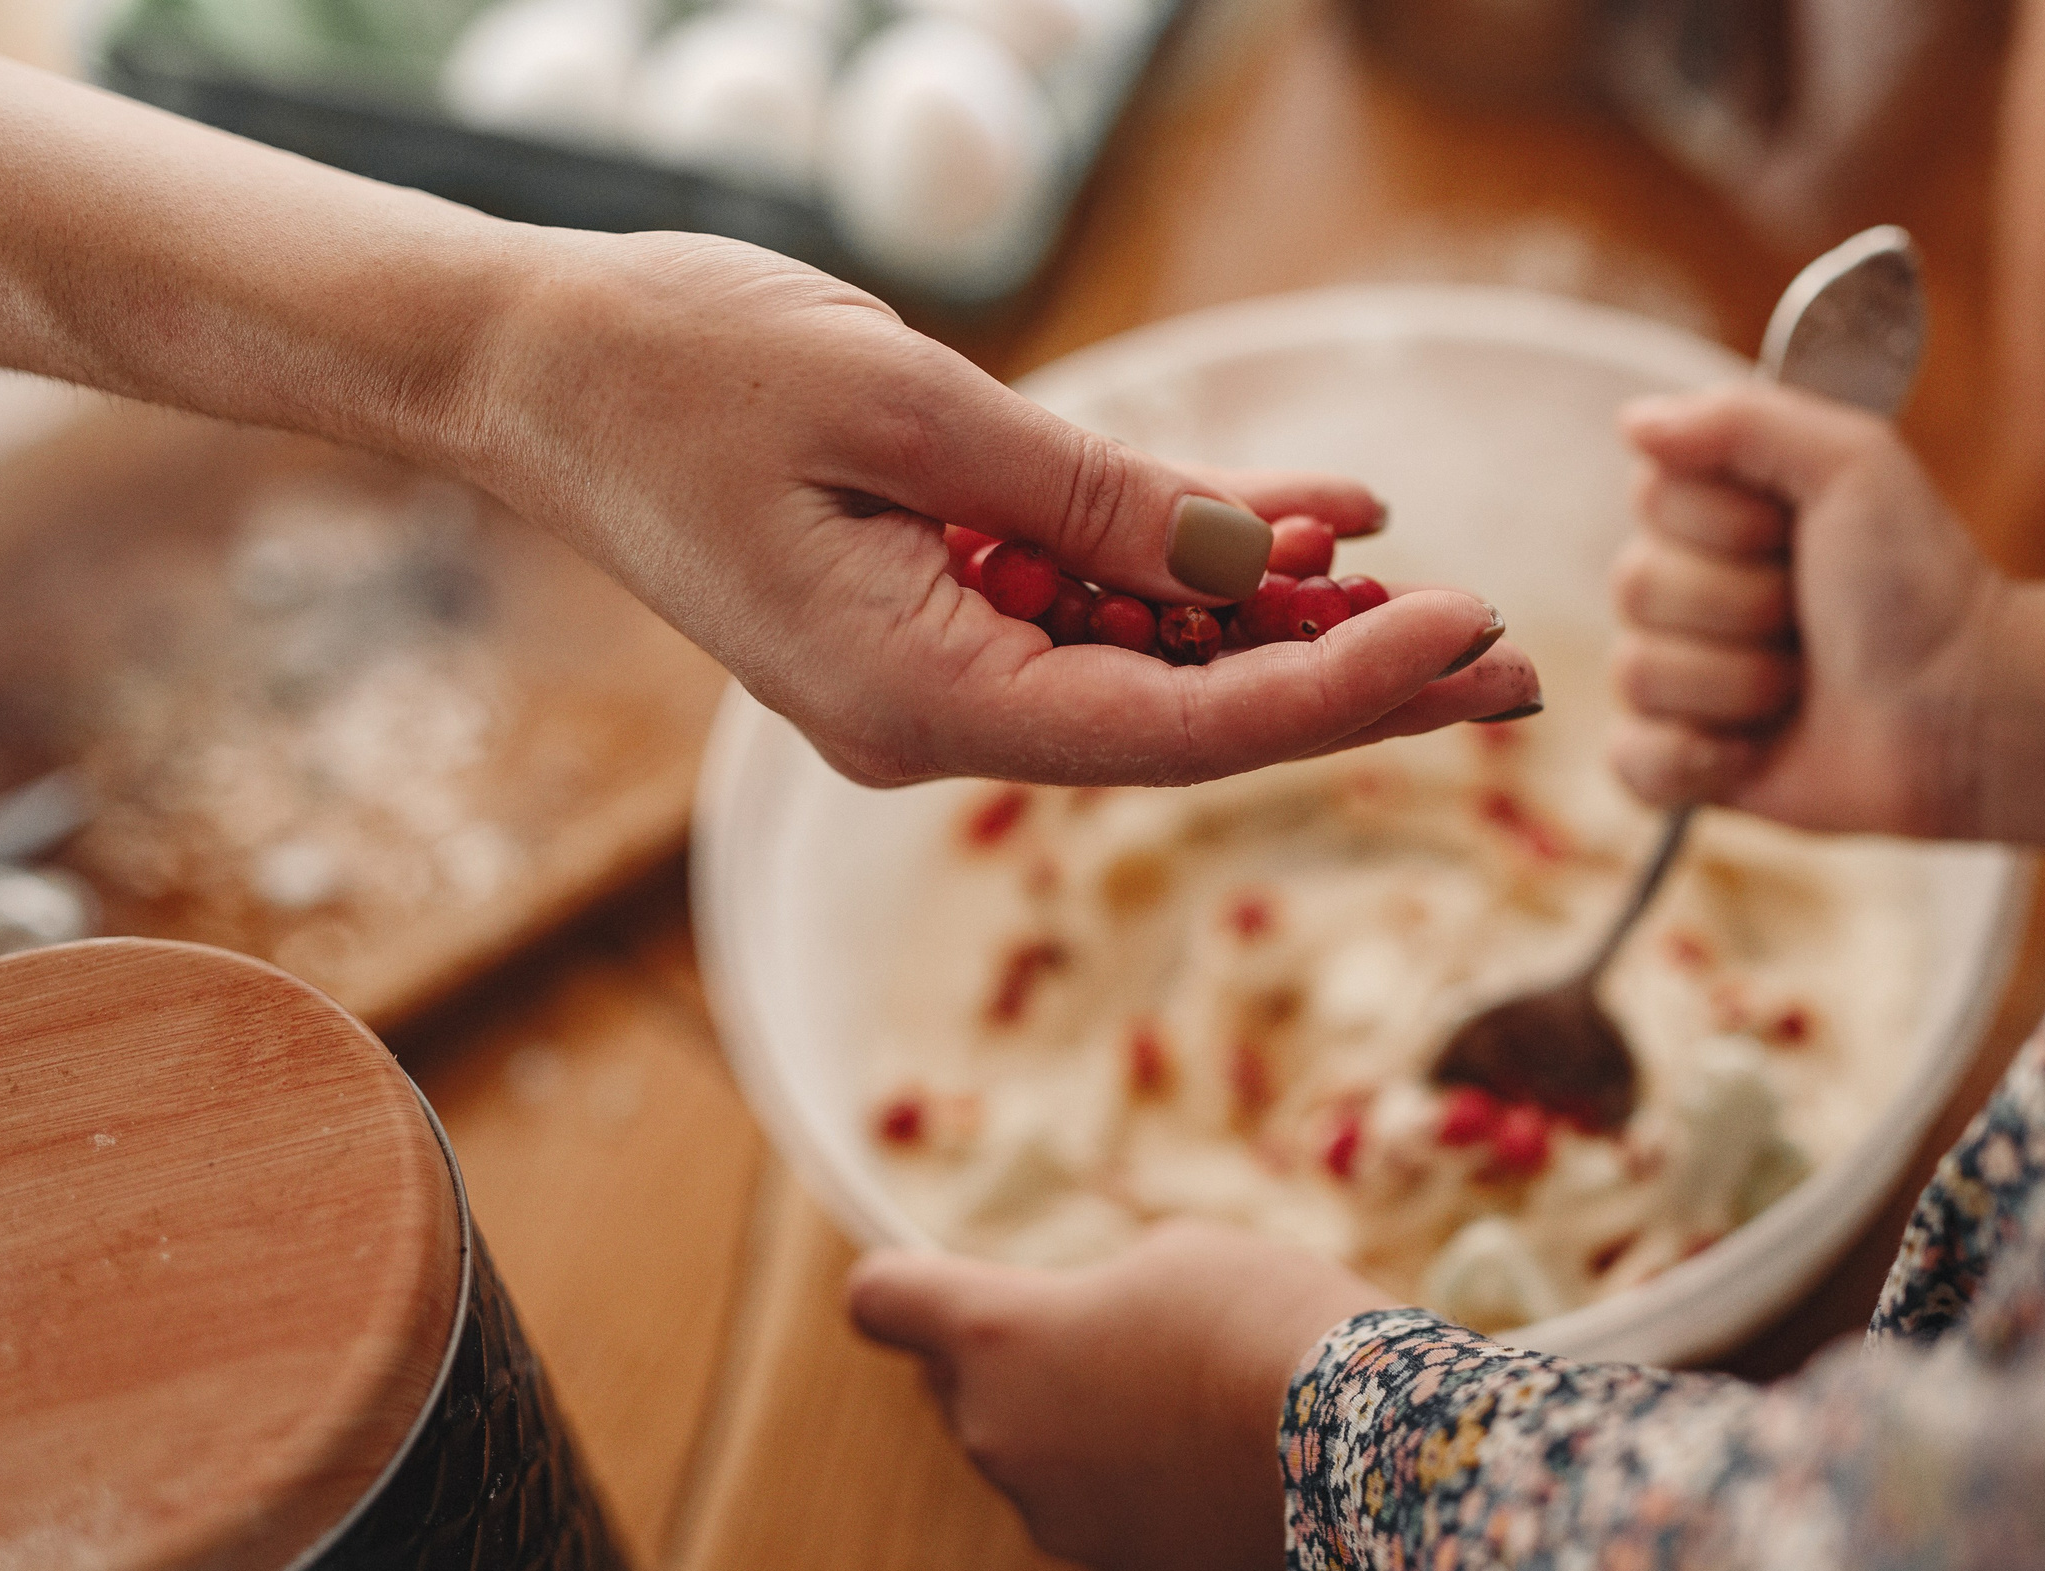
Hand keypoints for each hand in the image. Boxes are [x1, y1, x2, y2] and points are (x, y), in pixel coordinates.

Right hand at [464, 233, 1534, 788]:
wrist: (530, 367)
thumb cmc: (676, 368)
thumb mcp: (901, 406)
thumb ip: (1081, 494)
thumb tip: (1241, 558)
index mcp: (918, 698)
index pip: (1175, 729)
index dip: (1336, 692)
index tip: (1472, 641)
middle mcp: (935, 717)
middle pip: (1186, 723)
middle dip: (1350, 689)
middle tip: (1514, 667)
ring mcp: (930, 675)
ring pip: (1146, 666)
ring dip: (1281, 625)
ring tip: (1441, 598)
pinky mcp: (926, 618)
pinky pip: (1087, 607)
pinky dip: (1185, 567)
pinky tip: (1303, 526)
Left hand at [847, 1221, 1392, 1570]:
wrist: (1355, 1438)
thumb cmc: (1255, 1310)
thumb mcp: (1170, 1252)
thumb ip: (1092, 1291)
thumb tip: (1082, 1333)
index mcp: (994, 1336)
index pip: (881, 1300)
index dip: (903, 1283)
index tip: (935, 1277)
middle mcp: (997, 1431)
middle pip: (954, 1381)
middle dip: (1004, 1352)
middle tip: (1100, 1324)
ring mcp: (1051, 1510)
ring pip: (1024, 1447)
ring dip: (1068, 1416)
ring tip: (1171, 1385)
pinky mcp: (1115, 1560)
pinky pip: (1087, 1501)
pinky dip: (1121, 1475)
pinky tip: (1199, 1448)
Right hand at [1605, 386, 2044, 843]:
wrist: (1967, 709)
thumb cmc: (1920, 583)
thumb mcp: (1851, 462)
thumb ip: (1740, 419)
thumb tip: (1632, 422)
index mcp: (1720, 514)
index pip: (1651, 496)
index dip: (1726, 521)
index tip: (1797, 532)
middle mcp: (1690, 593)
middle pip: (1633, 586)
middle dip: (1741, 605)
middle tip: (1811, 615)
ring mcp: (1684, 681)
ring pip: (1636, 672)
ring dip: (1739, 683)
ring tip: (1804, 684)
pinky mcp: (1688, 763)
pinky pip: (1632, 759)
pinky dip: (1688, 759)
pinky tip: (1752, 752)